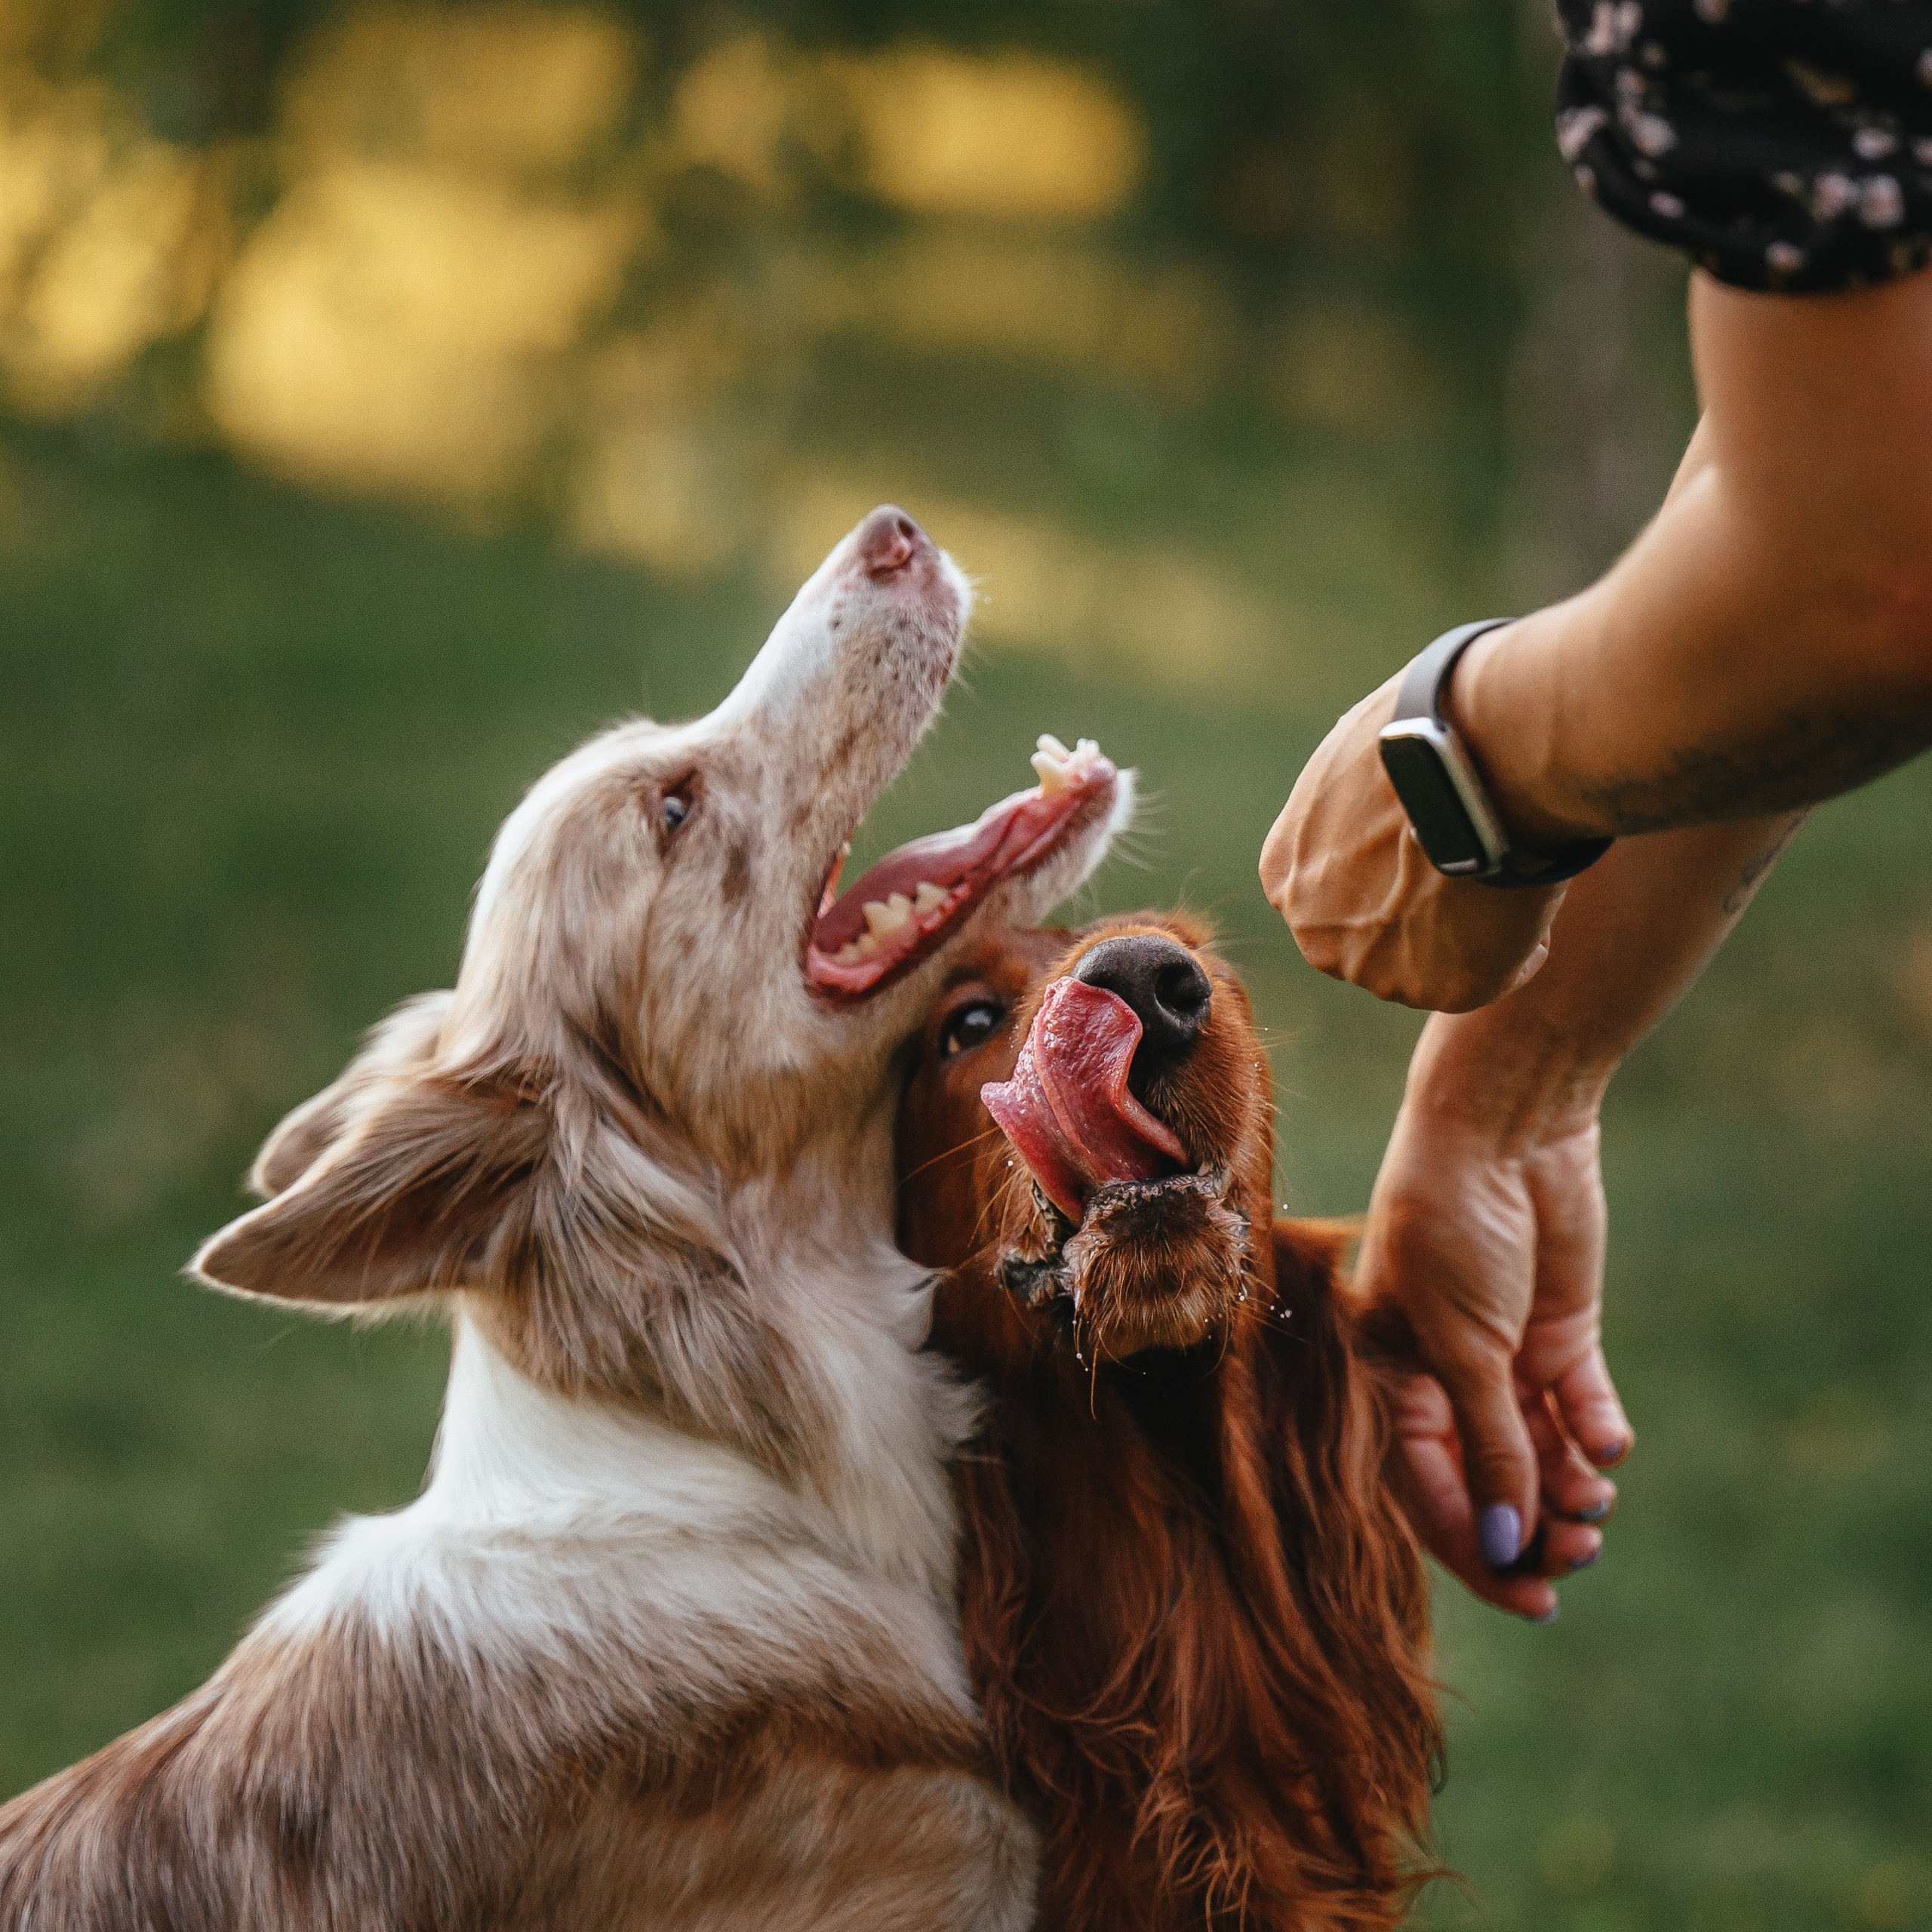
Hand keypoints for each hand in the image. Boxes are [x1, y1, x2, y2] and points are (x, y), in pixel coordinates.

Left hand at [1259, 671, 1567, 1012]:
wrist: (1467, 759)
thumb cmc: (1417, 734)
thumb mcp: (1351, 757)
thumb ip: (1349, 802)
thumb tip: (1380, 796)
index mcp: (1284, 876)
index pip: (1334, 890)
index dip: (1383, 870)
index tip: (1421, 849)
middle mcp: (1316, 936)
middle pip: (1375, 938)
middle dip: (1417, 913)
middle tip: (1473, 870)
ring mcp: (1377, 972)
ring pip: (1433, 963)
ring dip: (1468, 932)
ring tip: (1505, 874)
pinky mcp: (1446, 990)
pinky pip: (1493, 975)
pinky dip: (1519, 943)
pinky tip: (1527, 892)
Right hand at [1356, 1041, 1631, 1620]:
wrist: (1504, 1128)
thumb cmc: (1450, 1226)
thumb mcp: (1464, 1347)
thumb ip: (1489, 1444)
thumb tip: (1510, 1541)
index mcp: (1391, 1378)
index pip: (1427, 1487)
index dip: (1476, 1545)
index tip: (1530, 1595)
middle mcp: (1443, 1373)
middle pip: (1489, 1476)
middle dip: (1533, 1523)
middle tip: (1579, 1555)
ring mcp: (1503, 1352)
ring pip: (1539, 1449)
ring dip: (1568, 1485)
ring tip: (1598, 1504)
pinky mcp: (1557, 1329)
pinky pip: (1578, 1404)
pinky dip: (1594, 1432)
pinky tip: (1607, 1446)